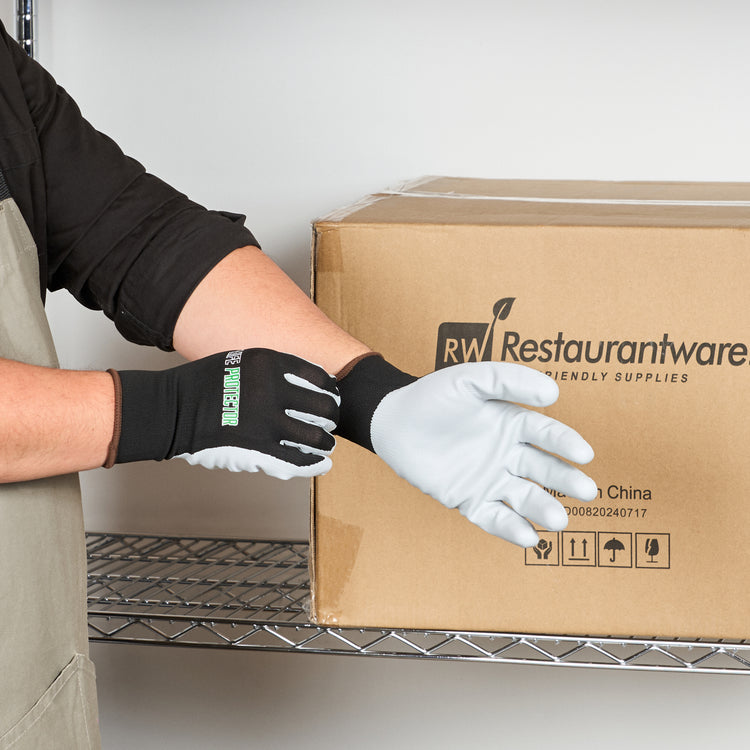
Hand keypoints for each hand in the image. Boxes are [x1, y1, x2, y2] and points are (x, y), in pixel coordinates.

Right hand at [107, 348, 339, 478]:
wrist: (173, 409)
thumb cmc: (204, 385)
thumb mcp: (241, 361)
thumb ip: (274, 371)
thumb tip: (309, 383)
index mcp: (270, 363)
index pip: (318, 377)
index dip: (330, 390)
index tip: (331, 396)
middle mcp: (273, 390)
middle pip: (323, 407)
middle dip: (330, 417)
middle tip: (330, 422)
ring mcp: (267, 421)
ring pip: (316, 437)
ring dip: (324, 443)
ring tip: (325, 444)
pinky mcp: (259, 449)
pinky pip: (298, 460)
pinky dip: (315, 464)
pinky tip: (322, 464)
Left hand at [337, 356, 595, 546]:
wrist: (393, 422)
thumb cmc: (433, 396)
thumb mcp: (470, 379)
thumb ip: (508, 380)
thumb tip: (553, 392)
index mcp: (513, 422)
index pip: (547, 434)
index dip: (566, 443)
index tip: (584, 454)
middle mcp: (507, 453)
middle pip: (543, 468)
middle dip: (565, 479)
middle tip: (587, 491)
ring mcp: (490, 478)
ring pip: (524, 496)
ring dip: (542, 507)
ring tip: (559, 519)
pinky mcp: (469, 499)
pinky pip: (493, 516)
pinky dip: (510, 527)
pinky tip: (527, 537)